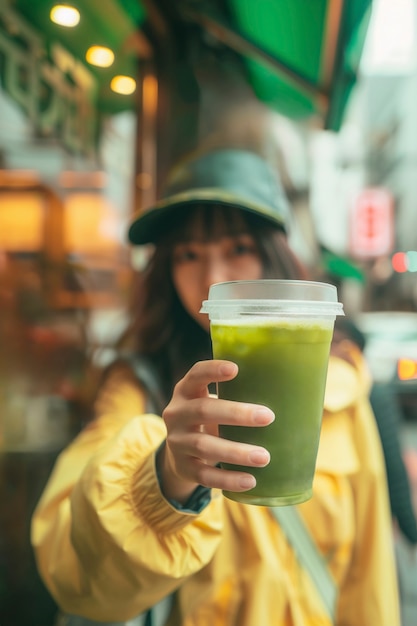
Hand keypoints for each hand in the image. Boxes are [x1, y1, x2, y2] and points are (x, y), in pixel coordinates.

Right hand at [158, 360, 273, 503]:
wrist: (180, 452)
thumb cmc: (210, 419)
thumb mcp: (213, 402)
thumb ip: (237, 395)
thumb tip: (292, 394)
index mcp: (186, 391)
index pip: (196, 374)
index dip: (213, 370)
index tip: (235, 369)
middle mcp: (177, 413)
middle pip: (204, 410)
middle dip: (236, 414)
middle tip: (268, 417)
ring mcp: (176, 441)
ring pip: (204, 445)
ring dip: (236, 451)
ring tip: (265, 457)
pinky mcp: (182, 467)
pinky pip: (204, 475)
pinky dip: (227, 479)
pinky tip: (250, 481)